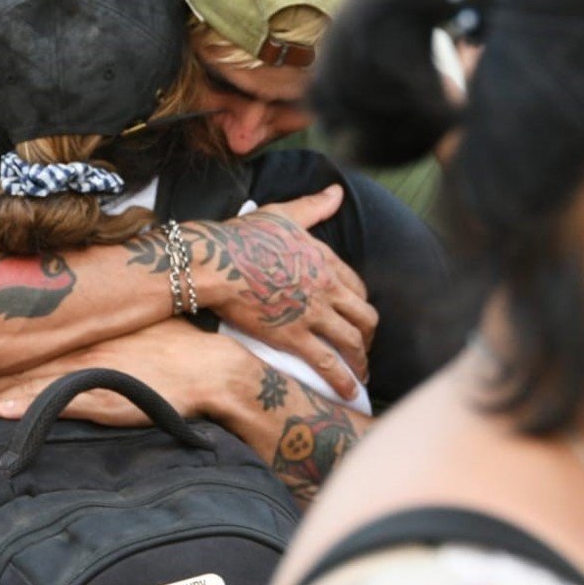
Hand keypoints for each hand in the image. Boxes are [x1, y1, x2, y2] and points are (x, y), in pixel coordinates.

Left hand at [0, 320, 234, 424]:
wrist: (210, 369)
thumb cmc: (176, 346)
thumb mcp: (133, 328)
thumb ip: (101, 332)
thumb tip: (73, 335)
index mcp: (88, 333)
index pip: (32, 345)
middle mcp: (84, 349)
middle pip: (24, 367)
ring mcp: (94, 374)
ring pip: (34, 387)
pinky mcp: (108, 400)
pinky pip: (63, 404)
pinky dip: (33, 407)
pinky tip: (7, 413)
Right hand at [185, 184, 375, 399]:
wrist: (216, 263)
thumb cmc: (243, 237)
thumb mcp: (283, 214)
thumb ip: (313, 206)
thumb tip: (336, 191)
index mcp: (325, 260)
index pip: (357, 286)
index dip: (360, 304)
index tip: (355, 315)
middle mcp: (326, 288)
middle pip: (364, 317)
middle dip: (368, 336)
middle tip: (361, 348)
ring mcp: (313, 313)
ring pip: (352, 342)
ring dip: (360, 362)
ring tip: (359, 376)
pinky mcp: (294, 336)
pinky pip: (328, 362)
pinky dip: (343, 380)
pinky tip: (348, 393)